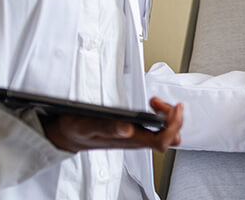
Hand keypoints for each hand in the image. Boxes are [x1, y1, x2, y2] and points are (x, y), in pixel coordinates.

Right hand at [40, 97, 183, 153]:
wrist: (69, 135)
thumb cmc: (77, 131)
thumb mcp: (86, 126)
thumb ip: (106, 128)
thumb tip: (126, 129)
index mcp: (129, 140)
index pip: (162, 141)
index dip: (173, 126)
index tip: (175, 107)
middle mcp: (137, 140)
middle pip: (170, 138)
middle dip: (174, 119)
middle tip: (161, 103)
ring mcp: (137, 136)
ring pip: (166, 133)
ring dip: (168, 116)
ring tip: (155, 102)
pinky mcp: (135, 131)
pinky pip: (158, 128)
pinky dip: (160, 114)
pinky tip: (151, 104)